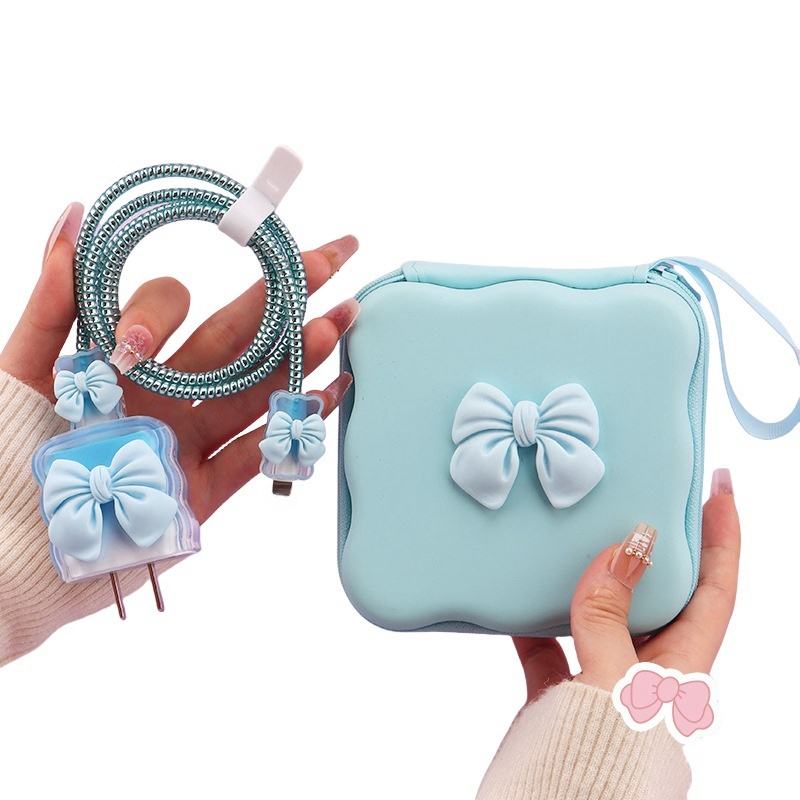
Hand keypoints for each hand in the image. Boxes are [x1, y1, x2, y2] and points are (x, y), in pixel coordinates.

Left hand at [0, 202, 358, 522]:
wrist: (12, 556)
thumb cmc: (7, 458)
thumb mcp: (19, 372)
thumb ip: (51, 304)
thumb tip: (74, 218)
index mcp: (123, 361)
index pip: (164, 307)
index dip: (161, 307)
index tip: (132, 345)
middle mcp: (164, 392)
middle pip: (234, 337)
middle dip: (283, 295)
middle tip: (328, 257)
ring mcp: (188, 440)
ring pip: (255, 389)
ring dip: (300, 354)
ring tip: (342, 318)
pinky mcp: (202, 491)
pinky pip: (257, 454)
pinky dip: (296, 426)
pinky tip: (331, 391)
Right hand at [514, 469, 739, 699]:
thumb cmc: (602, 755)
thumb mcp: (612, 680)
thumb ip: (610, 616)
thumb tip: (623, 549)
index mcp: (680, 667)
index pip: (715, 590)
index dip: (723, 537)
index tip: (718, 486)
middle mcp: (647, 669)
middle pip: (660, 593)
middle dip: (655, 544)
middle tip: (642, 496)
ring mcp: (603, 678)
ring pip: (604, 612)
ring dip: (592, 575)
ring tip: (579, 530)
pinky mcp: (561, 692)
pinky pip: (550, 641)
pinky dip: (535, 617)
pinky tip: (516, 593)